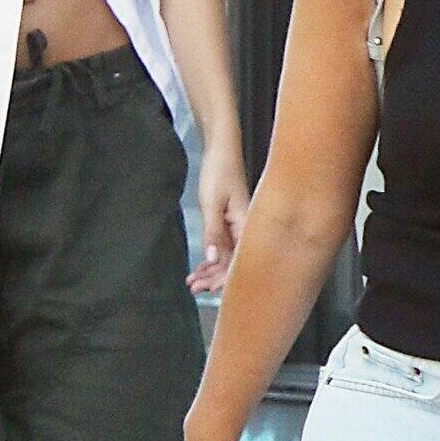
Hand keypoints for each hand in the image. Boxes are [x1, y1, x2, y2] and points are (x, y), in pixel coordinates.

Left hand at [188, 137, 249, 293]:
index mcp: (247, 225)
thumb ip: (213, 232)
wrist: (222, 150)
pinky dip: (212, 258)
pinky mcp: (231, 222)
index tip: (209, 290)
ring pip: (227, 256)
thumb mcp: (211, 202)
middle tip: (194, 288)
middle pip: (234, 262)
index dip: (225, 279)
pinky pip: (224, 246)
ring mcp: (238, 226)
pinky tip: (200, 268)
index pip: (241, 261)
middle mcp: (246, 229)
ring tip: (192, 282)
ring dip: (211, 270)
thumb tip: (214, 259)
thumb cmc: (219, 171)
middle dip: (214, 279)